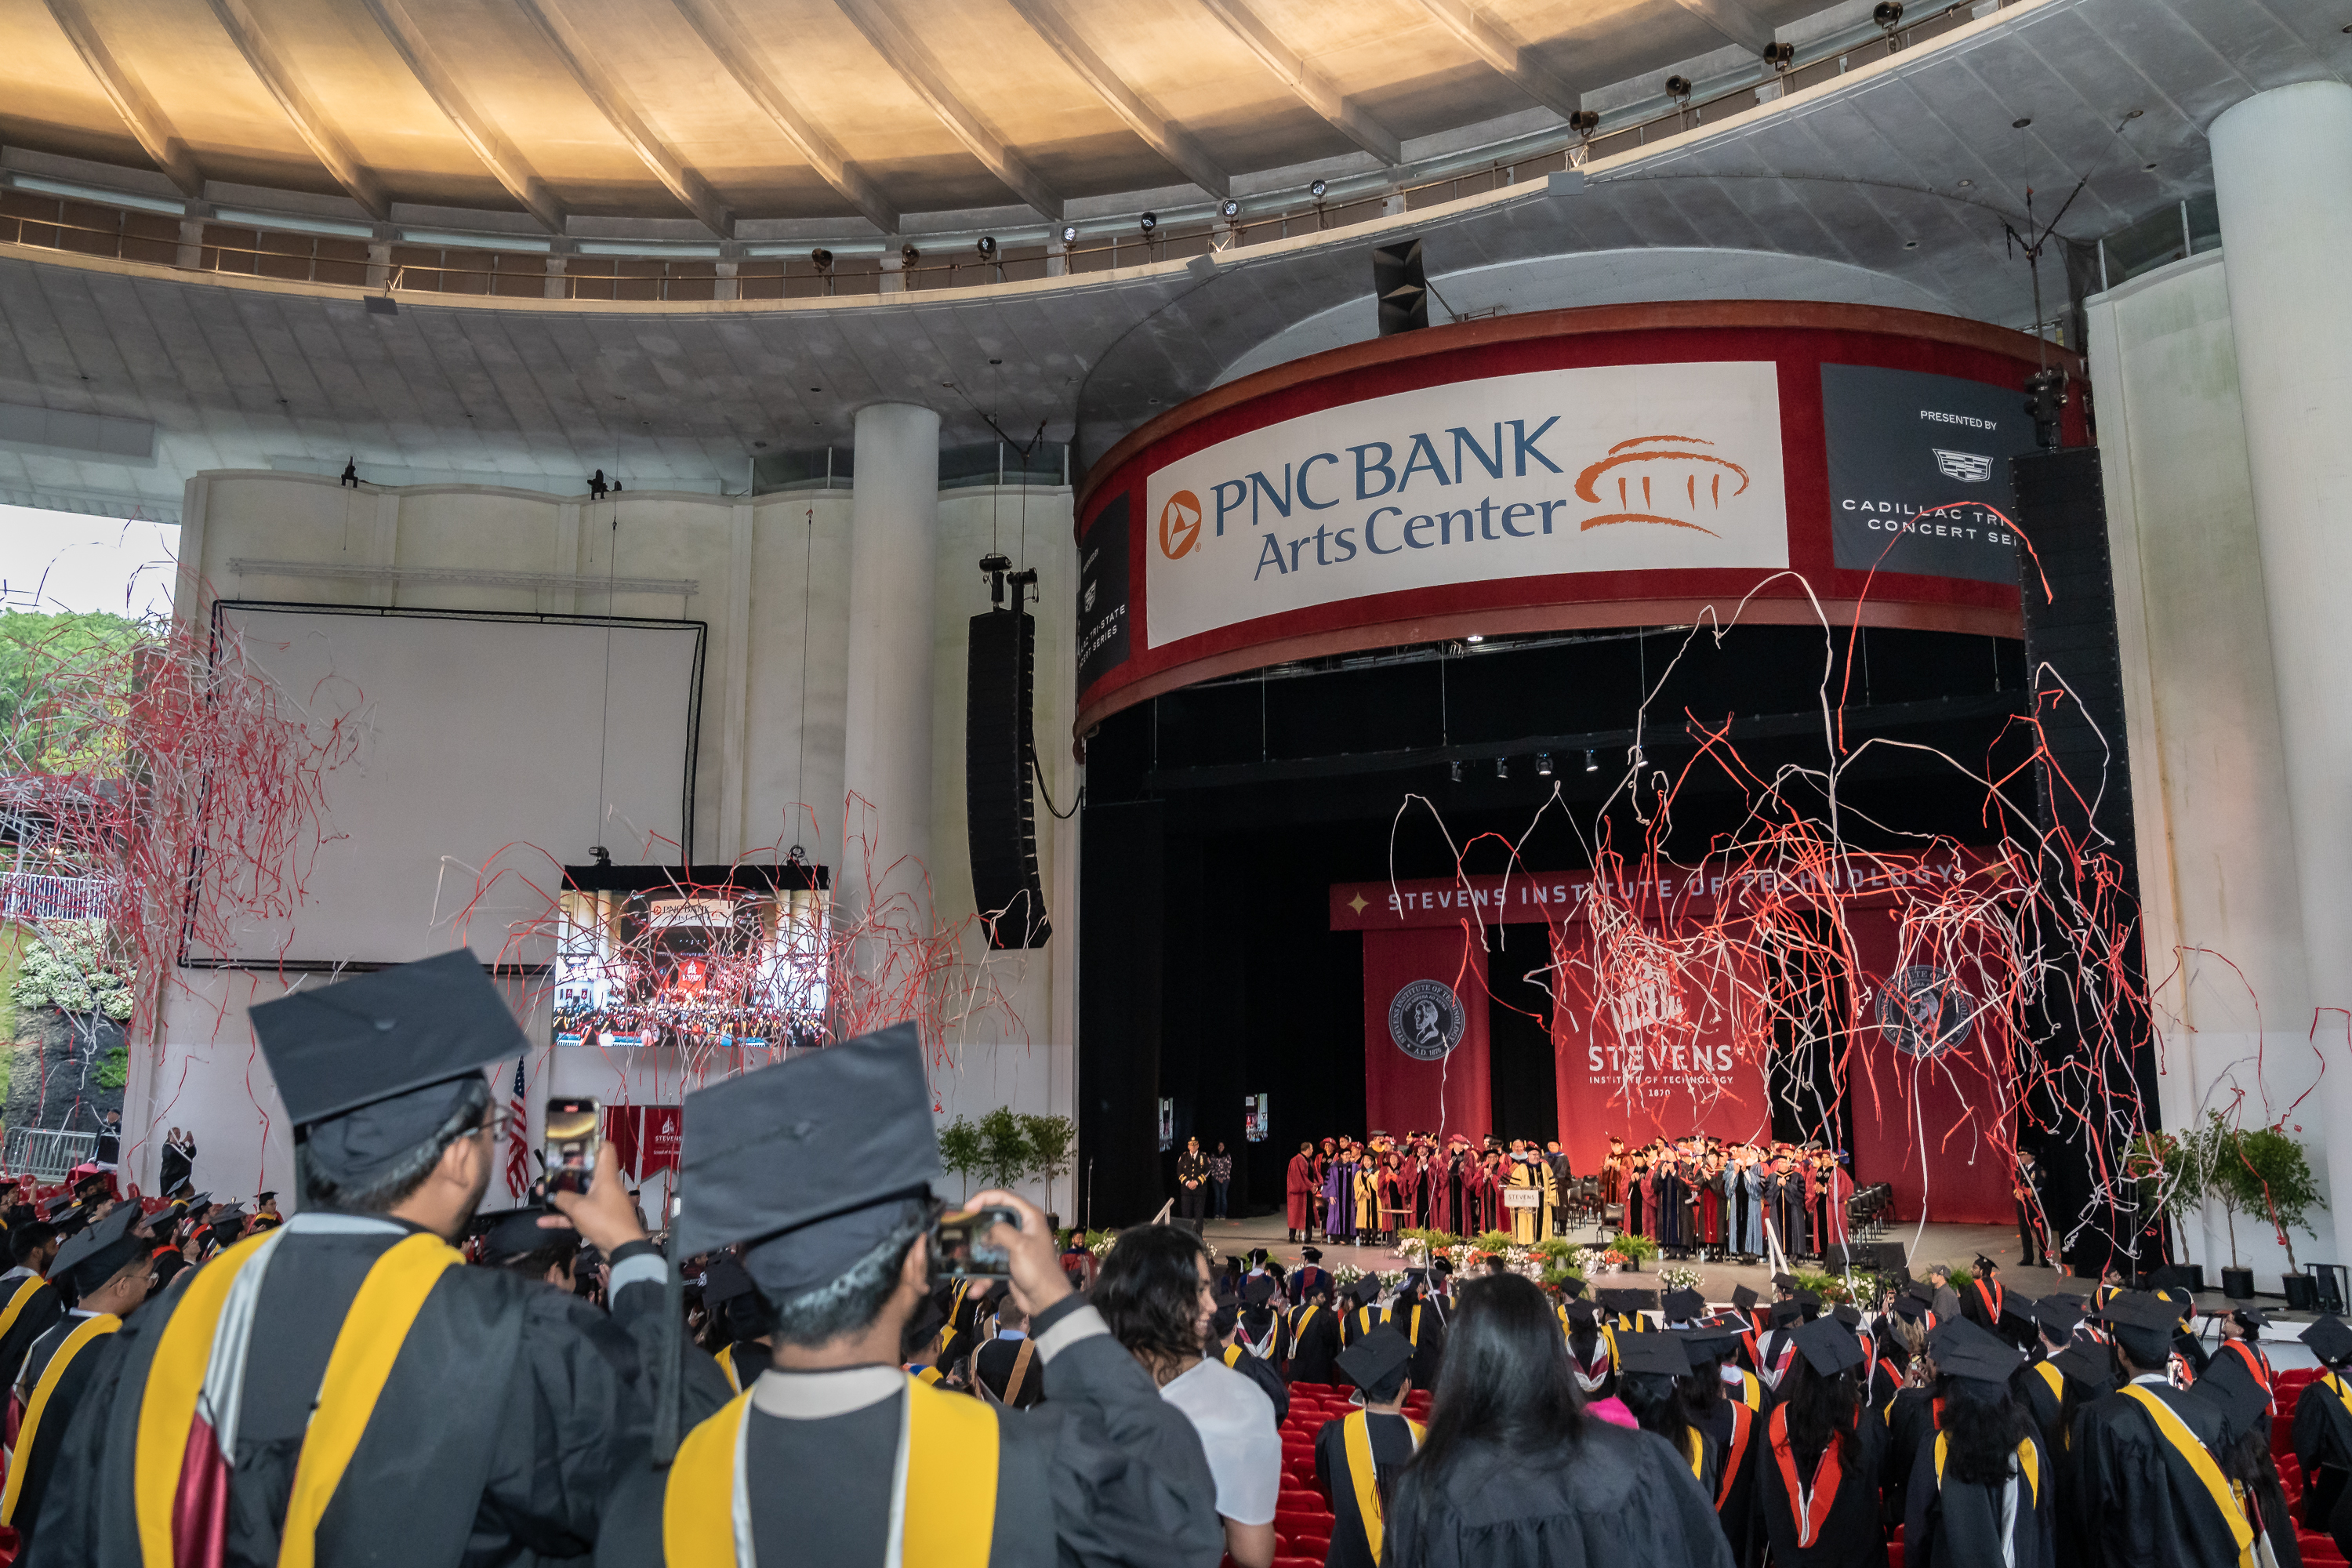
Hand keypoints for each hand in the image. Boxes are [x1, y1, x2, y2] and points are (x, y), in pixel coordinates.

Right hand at [544, 1139, 649, 1255]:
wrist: (623, 1248)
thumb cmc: (604, 1220)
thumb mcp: (579, 1208)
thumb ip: (562, 1198)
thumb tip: (552, 1194)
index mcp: (606, 1176)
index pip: (606, 1149)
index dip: (593, 1142)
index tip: (575, 1143)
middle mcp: (606, 1186)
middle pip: (588, 1173)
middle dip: (568, 1173)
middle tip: (550, 1171)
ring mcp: (603, 1203)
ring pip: (580, 1195)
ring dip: (562, 1196)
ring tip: (540, 1195)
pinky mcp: (599, 1219)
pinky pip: (579, 1214)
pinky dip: (564, 1217)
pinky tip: (544, 1222)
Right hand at [967, 1188, 1072, 1319]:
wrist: (1046, 1300)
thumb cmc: (1037, 1269)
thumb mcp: (1019, 1245)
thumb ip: (1001, 1231)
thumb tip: (986, 1232)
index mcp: (1029, 1217)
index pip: (1004, 1197)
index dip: (984, 1198)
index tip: (968, 1208)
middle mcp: (1022, 1227)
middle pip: (994, 1219)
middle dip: (977, 1228)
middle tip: (961, 1232)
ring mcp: (1014, 1245)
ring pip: (989, 1243)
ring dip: (976, 1256)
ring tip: (964, 1265)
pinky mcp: (1008, 1262)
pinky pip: (990, 1263)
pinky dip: (983, 1276)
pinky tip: (975, 1289)